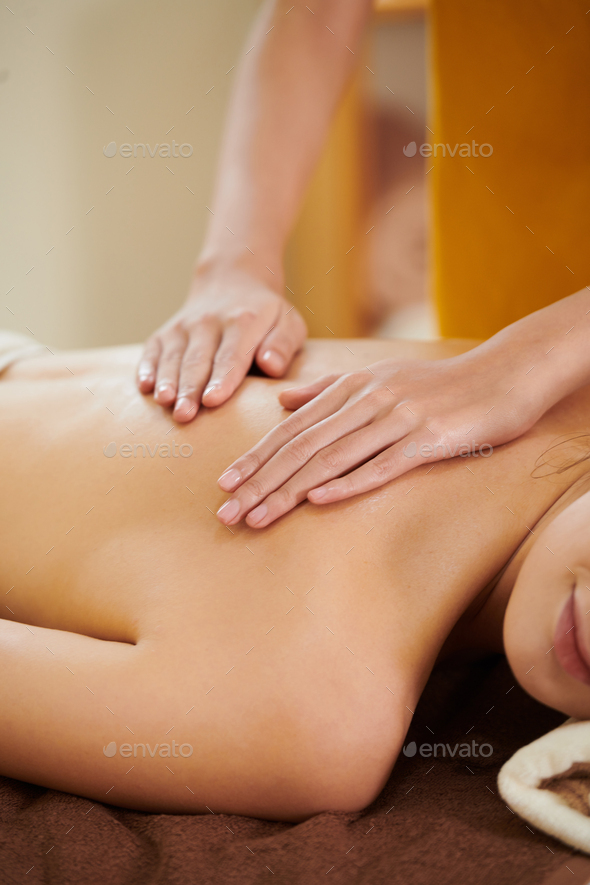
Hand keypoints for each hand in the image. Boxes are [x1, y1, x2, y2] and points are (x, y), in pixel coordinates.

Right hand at [137, 263, 306, 421]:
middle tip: (185, 415)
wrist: (231, 282)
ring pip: (173, 357)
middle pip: (198, 361)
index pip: (231, 356)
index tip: (213, 400)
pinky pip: (153, 350)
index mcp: (244, 322)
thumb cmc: (266, 316)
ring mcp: (183, 326)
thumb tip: (271, 365)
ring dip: (167, 381)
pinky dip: (147, 367)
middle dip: (190, 389)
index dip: (221, 379)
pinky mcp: (165, 333)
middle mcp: (209, 322)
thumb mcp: (288, 322)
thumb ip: (283, 344)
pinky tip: (144, 387)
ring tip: (165, 403)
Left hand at [215, 351, 545, 527]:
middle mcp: (368, 401)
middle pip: (303, 446)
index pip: (293, 428)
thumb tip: (283, 402)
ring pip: (332, 458)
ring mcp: (398, 419)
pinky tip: (317, 500)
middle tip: (228, 512)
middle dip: (261, 481)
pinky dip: (347, 483)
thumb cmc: (438, 384)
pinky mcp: (429, 439)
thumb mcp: (378, 377)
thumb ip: (327, 390)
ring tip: (259, 517)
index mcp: (352, 388)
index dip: (257, 457)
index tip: (225, 484)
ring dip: (290, 490)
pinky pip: (382, 465)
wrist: (503, 376)